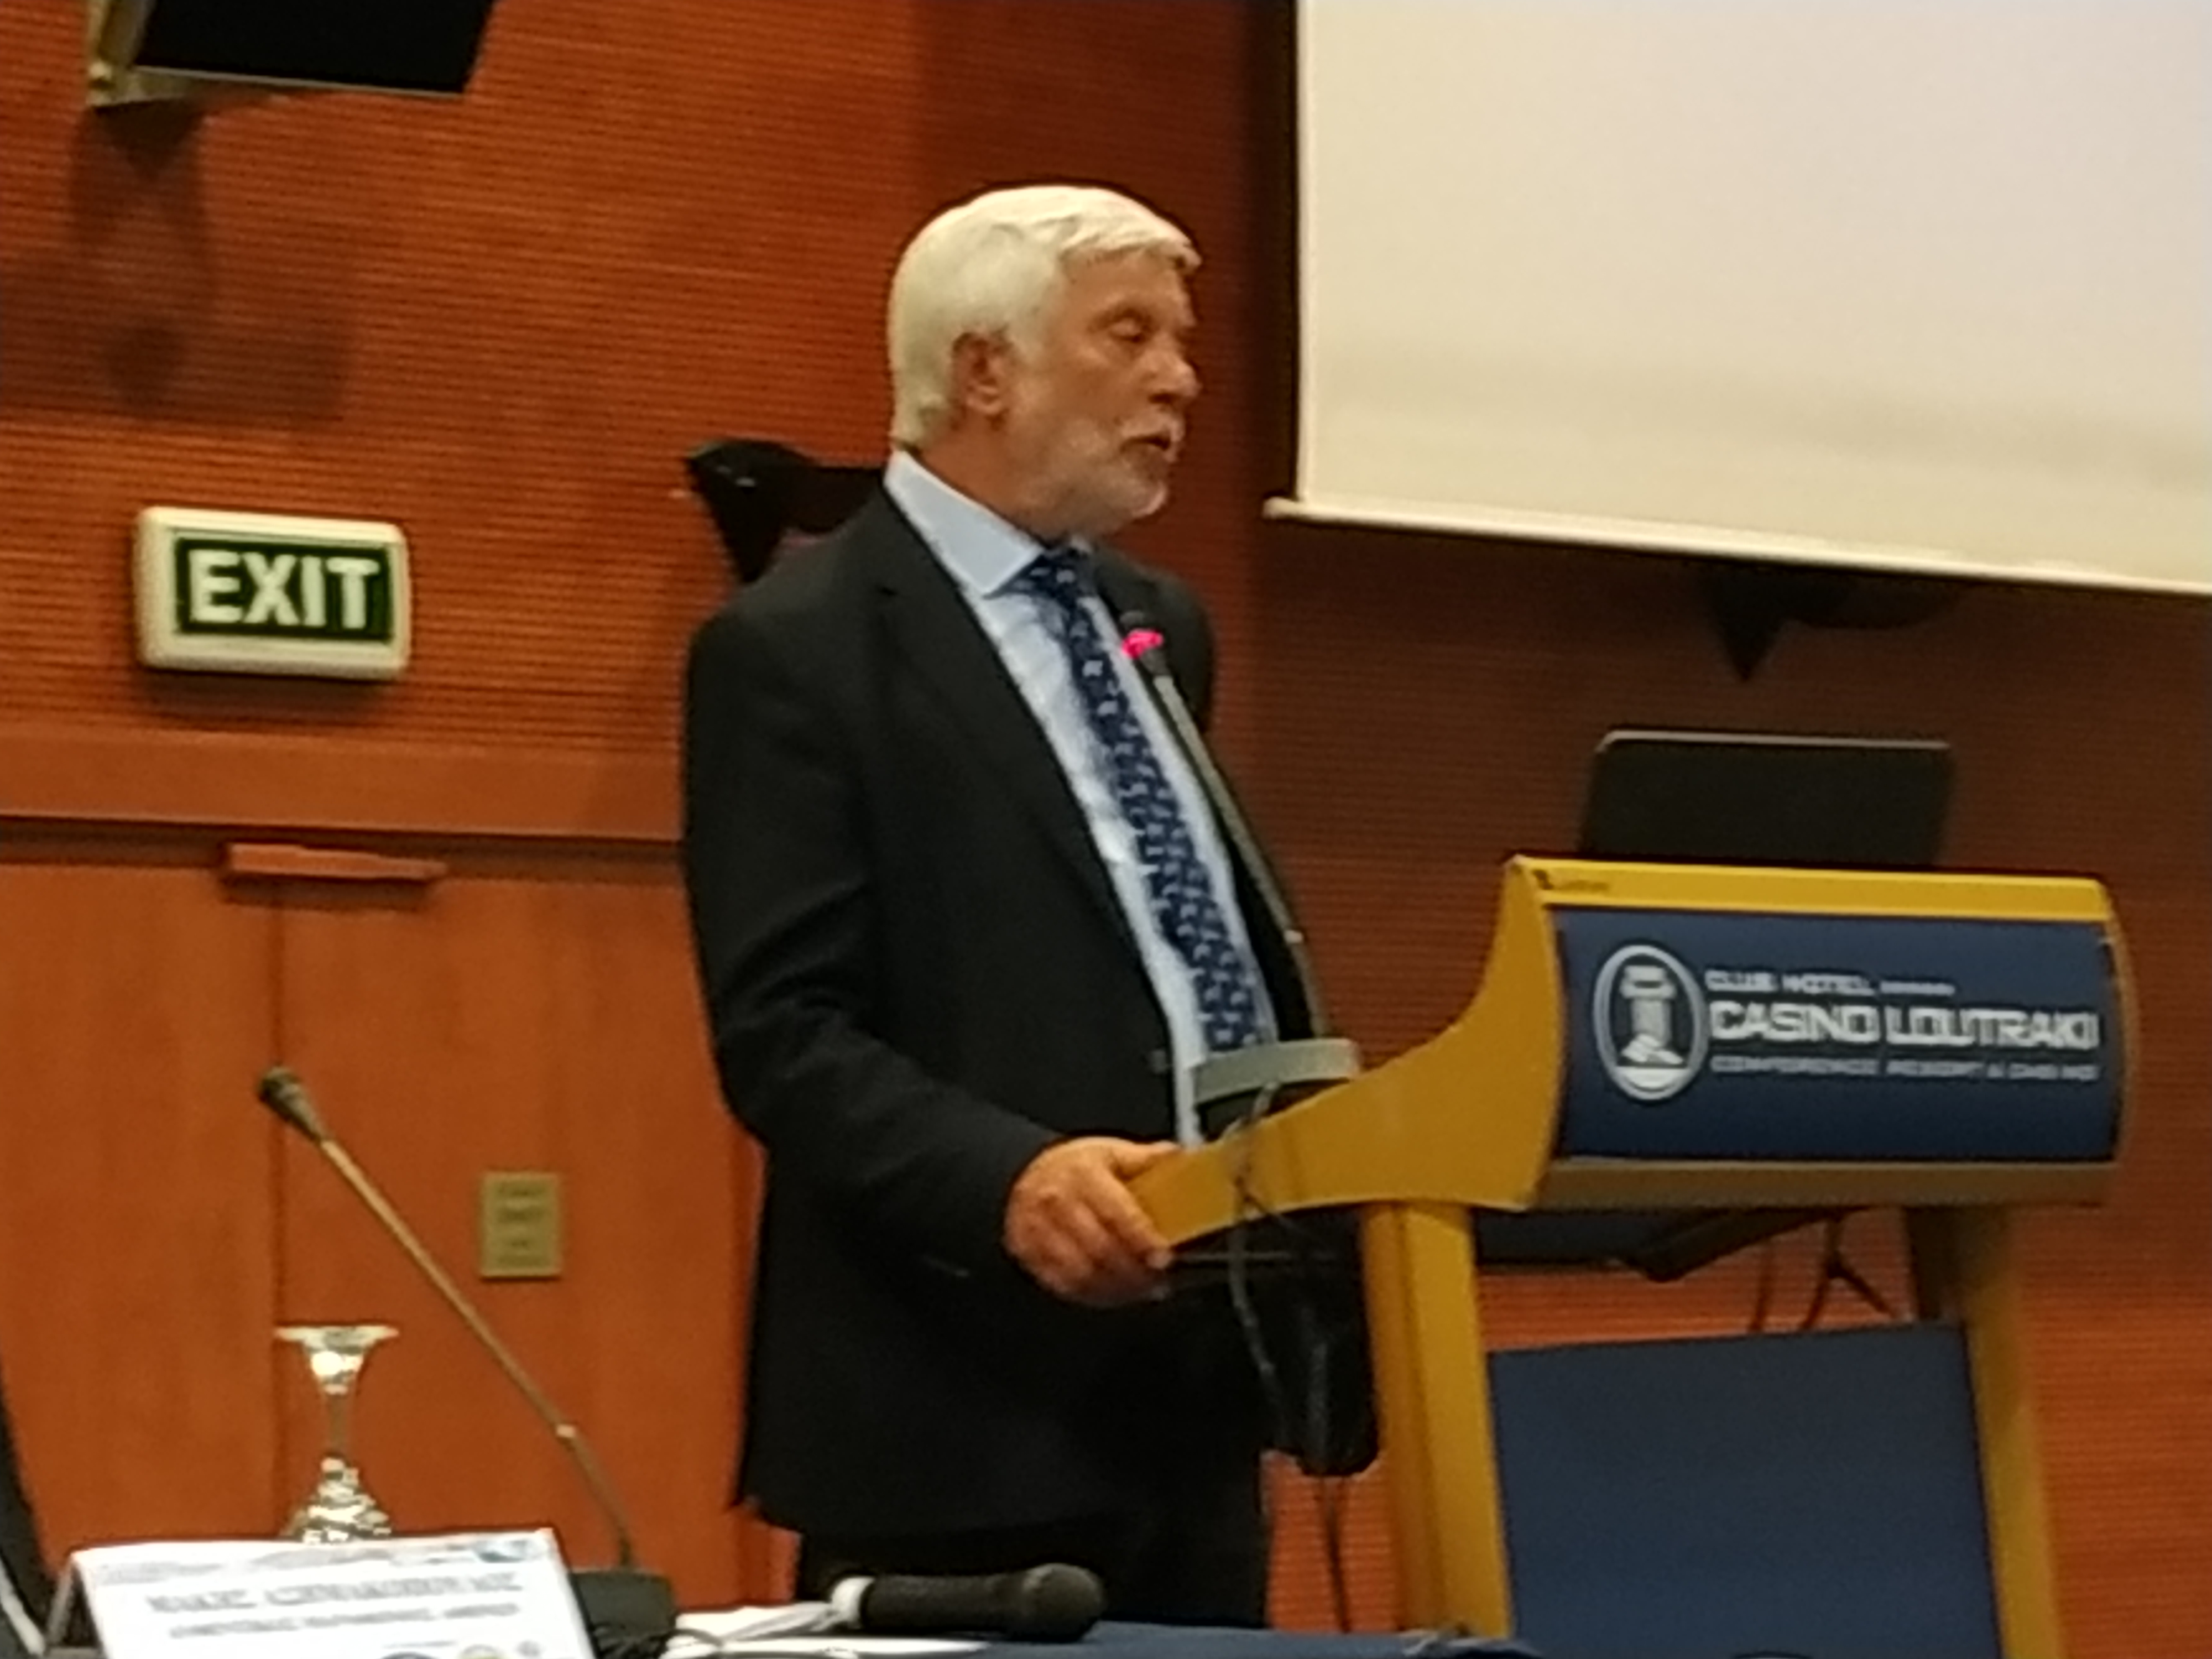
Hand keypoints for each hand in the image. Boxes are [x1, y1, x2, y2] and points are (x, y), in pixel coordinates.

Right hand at [1004, 1137, 1178, 1305]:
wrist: (1027, 1174)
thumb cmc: (1075, 1168)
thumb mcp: (1111, 1152)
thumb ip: (1146, 1159)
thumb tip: (1178, 1157)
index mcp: (1083, 1174)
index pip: (1117, 1212)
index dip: (1143, 1239)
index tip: (1163, 1258)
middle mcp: (1058, 1201)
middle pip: (1101, 1248)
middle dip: (1134, 1271)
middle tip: (1158, 1278)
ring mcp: (1039, 1230)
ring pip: (1082, 1273)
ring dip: (1117, 1288)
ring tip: (1141, 1288)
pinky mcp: (1029, 1253)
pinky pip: (1064, 1285)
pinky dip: (1093, 1295)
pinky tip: (1114, 1292)